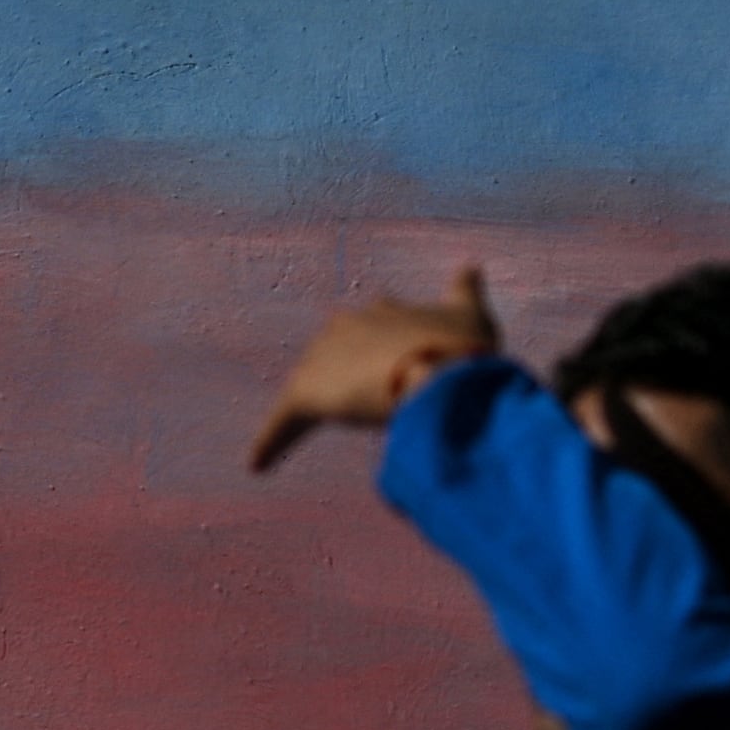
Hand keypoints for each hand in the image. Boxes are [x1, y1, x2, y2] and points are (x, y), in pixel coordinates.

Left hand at [251, 268, 500, 470]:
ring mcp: (323, 358)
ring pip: (313, 382)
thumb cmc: (462, 347)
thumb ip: (466, 291)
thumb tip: (469, 265)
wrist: (439, 372)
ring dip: (320, 401)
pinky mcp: (304, 394)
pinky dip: (270, 442)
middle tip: (366, 392)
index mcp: (385, 311)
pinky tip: (257, 464)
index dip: (386, 337)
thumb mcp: (472, 316)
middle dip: (350, 366)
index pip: (378, 318)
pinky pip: (283, 422)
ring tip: (324, 421)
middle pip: (339, 347)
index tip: (392, 348)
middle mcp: (347, 326)